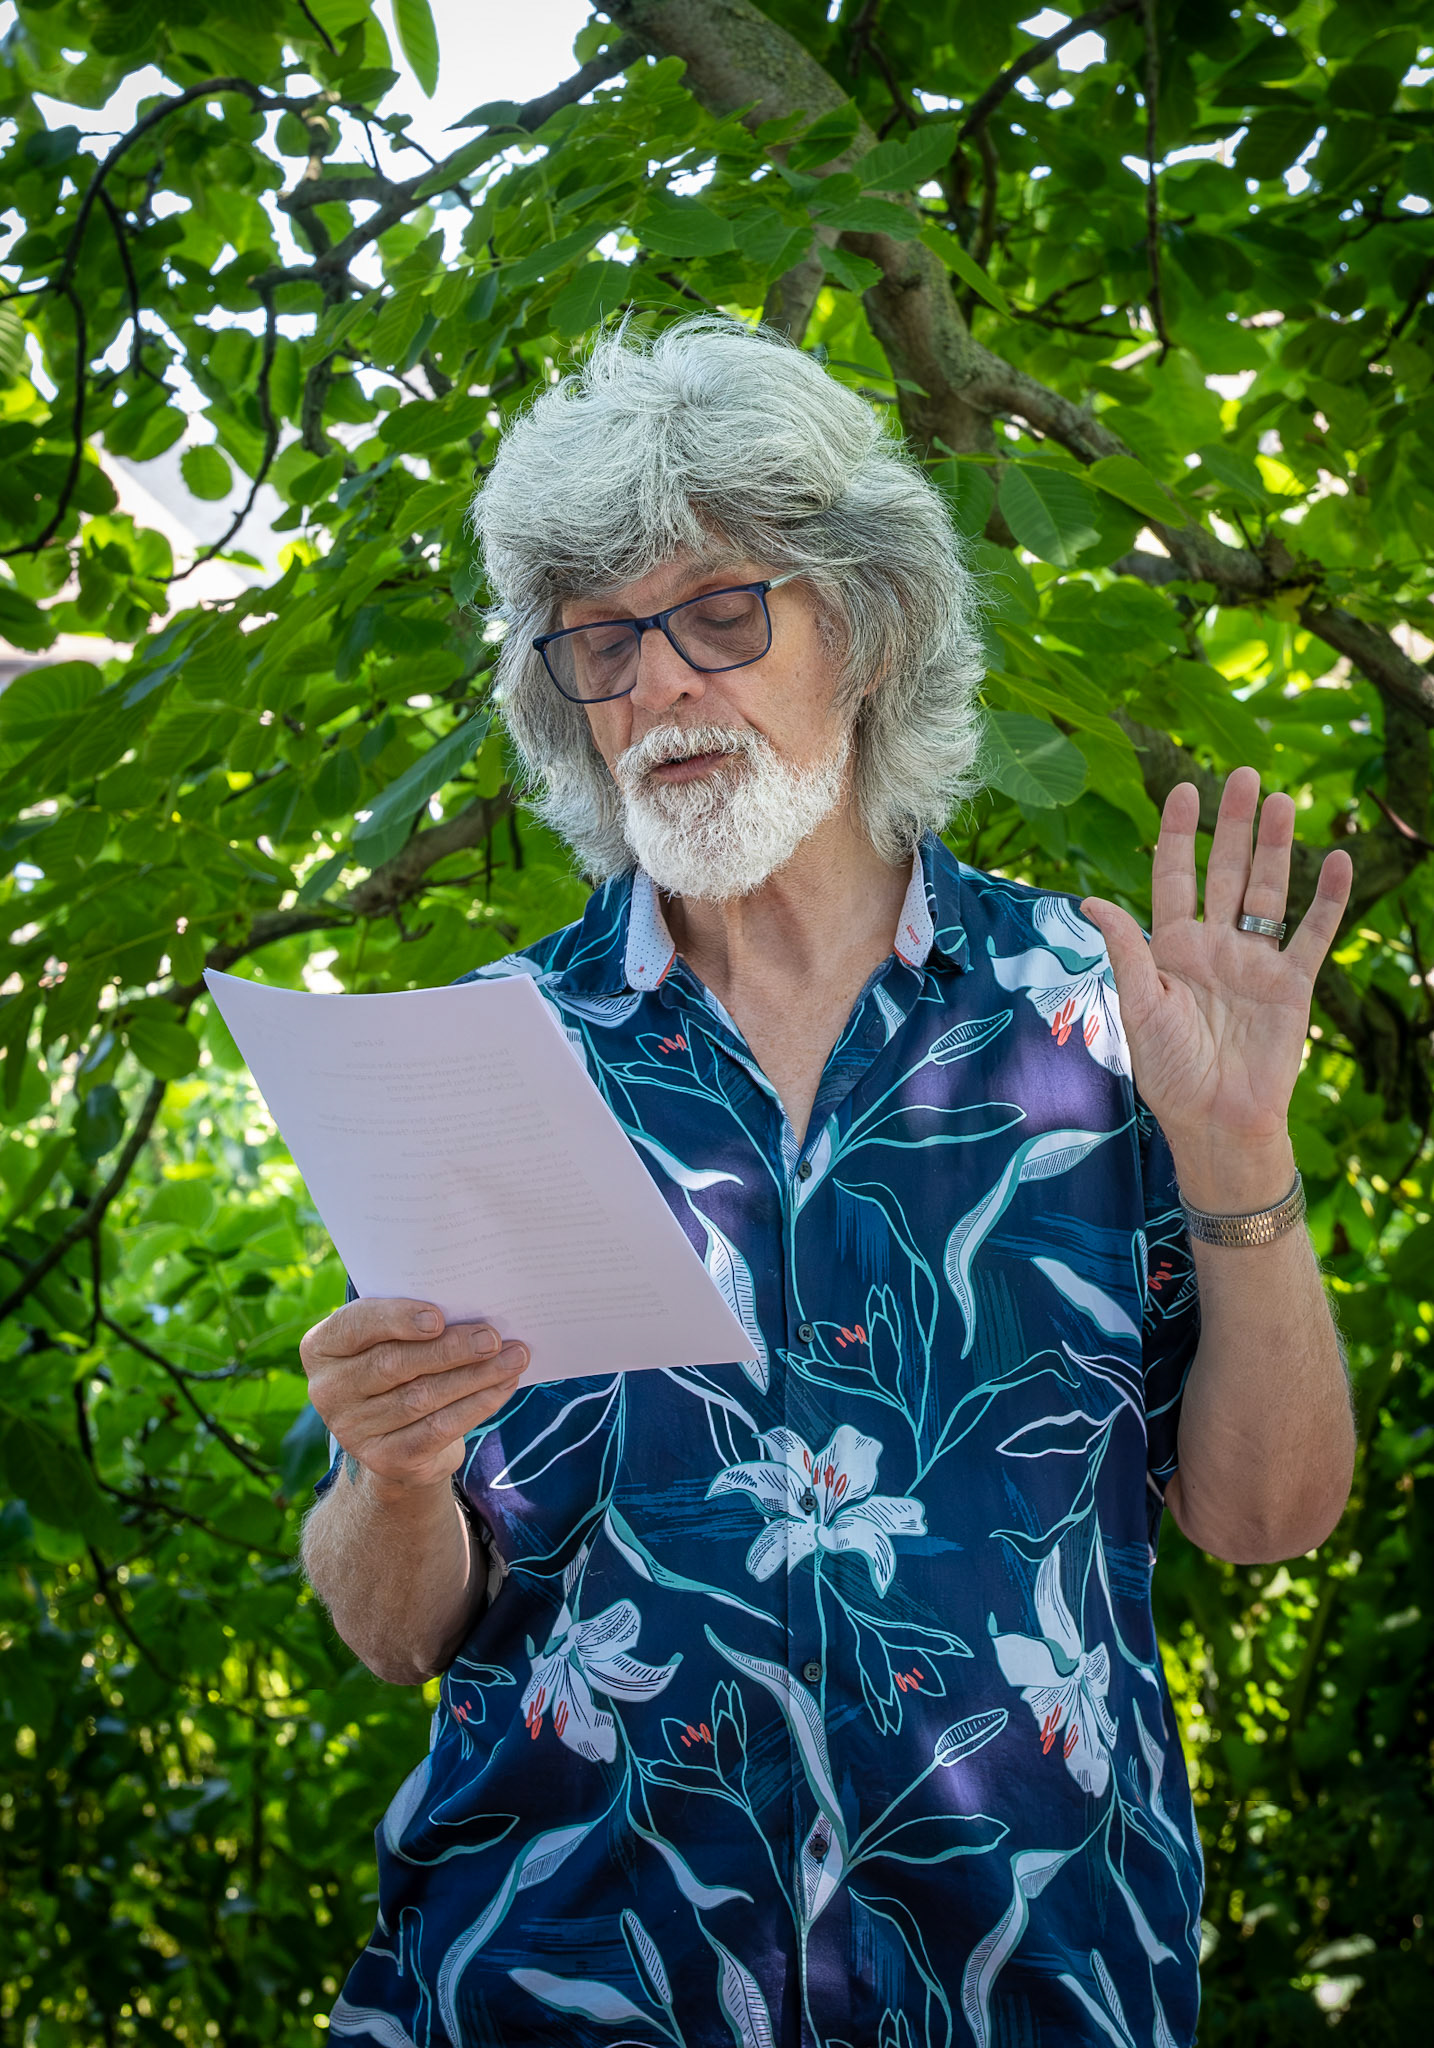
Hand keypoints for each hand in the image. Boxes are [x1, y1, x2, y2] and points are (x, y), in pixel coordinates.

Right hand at [299, 1297, 528, 1496]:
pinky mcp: (385, 1459)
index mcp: (322, 1348)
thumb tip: (473, 1308)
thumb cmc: (400, 1368)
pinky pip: (438, 1429)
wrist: (396, 1440)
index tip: (439, 1316)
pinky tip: (503, 1386)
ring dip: (475, 1375)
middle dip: (449, 1349)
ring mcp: (353, 1430)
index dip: (397, 1319)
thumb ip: (414, 1323)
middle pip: (394, 1364)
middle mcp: (328, 1391)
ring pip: (422, 1397)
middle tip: (493, 1336)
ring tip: (513, 1357)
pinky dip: (477, 1405)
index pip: (355, 1325)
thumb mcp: (392, 1340)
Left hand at [1081, 767, 1352, 1208]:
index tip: (1183, 790)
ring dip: (1277, 848)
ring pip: (1269, 891)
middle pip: (1226, 871)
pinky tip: (1340, 860)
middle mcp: (1215, 945)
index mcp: (1172, 947)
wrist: (1216, 1119)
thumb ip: (1126, 950)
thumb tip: (1089, 899)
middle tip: (1244, 776)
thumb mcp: (1138, 1006)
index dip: (1178, 835)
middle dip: (1234, 825)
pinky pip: (1314, 932)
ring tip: (1283, 801)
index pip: (1174, 876)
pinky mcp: (1293, 983)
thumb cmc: (1169, 1070)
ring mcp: (1256, 961)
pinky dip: (1329, 898)